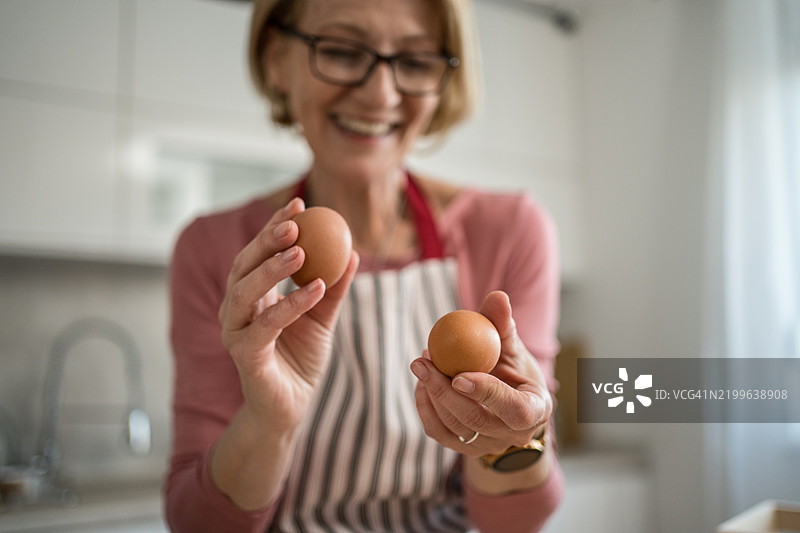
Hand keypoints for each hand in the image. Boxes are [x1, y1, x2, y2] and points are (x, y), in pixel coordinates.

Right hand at [217, 197, 358, 432]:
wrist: (289, 409)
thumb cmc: (300, 360)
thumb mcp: (323, 318)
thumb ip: (335, 287)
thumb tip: (354, 251)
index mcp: (251, 295)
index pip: (258, 252)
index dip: (275, 226)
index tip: (300, 203)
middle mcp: (237, 310)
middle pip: (244, 266)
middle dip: (266, 241)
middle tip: (294, 222)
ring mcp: (236, 332)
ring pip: (245, 292)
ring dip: (272, 269)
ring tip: (301, 251)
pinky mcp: (246, 356)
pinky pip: (266, 325)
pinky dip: (291, 305)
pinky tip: (316, 288)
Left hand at [411, 291, 551, 456]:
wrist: (508, 403)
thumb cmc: (512, 369)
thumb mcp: (513, 348)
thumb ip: (503, 326)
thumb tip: (497, 296)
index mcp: (534, 410)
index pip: (514, 409)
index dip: (487, 394)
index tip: (459, 376)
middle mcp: (513, 435)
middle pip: (476, 420)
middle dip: (444, 391)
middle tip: (423, 361)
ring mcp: (488, 447)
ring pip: (454, 427)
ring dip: (431, 394)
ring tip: (422, 362)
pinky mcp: (466, 450)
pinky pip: (439, 433)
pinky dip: (425, 408)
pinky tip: (421, 383)